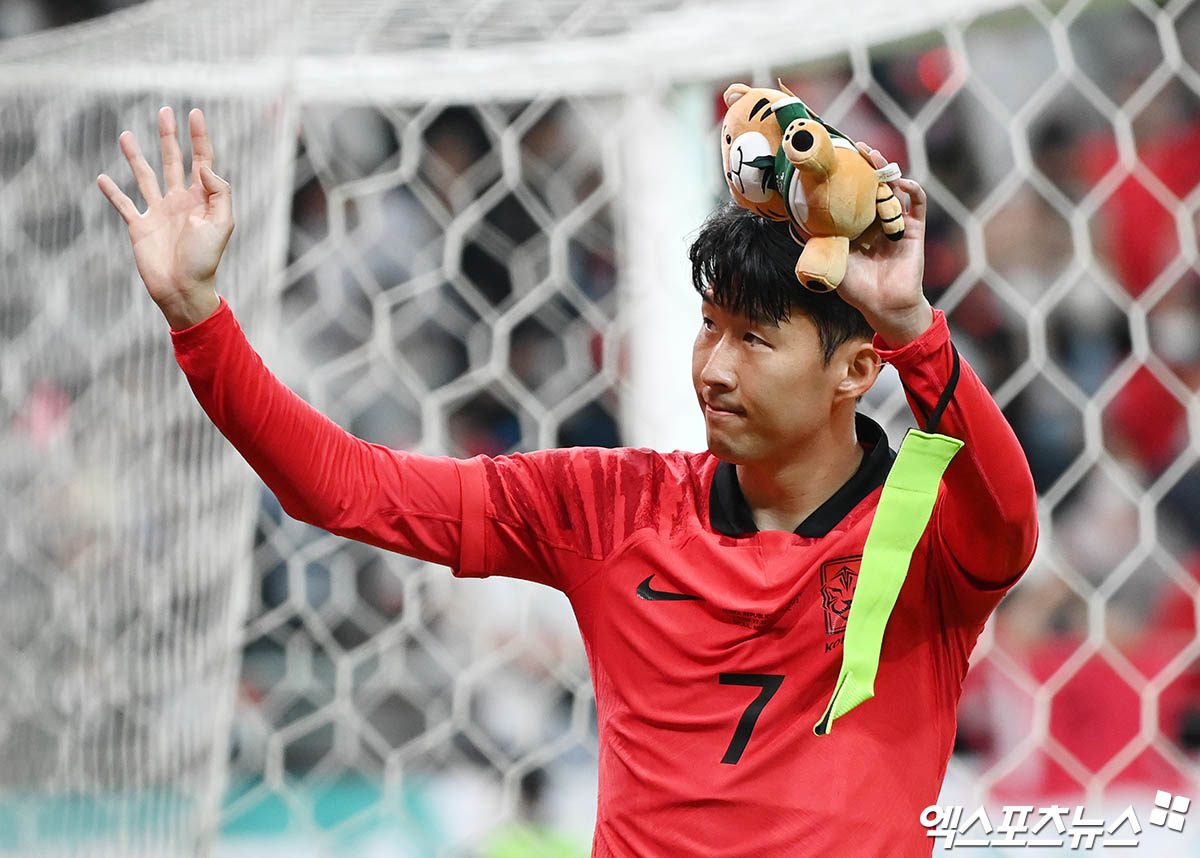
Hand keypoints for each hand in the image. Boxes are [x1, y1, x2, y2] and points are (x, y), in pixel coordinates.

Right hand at [97, 107, 230, 329]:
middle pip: (173, 160)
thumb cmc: (205, 261)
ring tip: (126, 135)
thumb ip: (219, 194)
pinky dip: (112, 192)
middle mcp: (179, 201)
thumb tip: (205, 168)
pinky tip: (102, 178)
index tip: (194, 113)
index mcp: (201, 199)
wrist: (183, 290)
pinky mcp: (139, 226)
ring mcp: (158, 212)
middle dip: (169, 136)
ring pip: (145, 176)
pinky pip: (123, 204)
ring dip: (136, 156)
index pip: (201, 160)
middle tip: (165, 111)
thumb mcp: (222, 225)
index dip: (199, 137)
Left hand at [837, 143, 933, 348]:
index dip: (848, 176)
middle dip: (867, 165)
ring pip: (894, 190)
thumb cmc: (857, 288)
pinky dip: (912, 192)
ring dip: (886, 171)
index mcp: (857, 227)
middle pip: (873, 186)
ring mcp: (896, 224)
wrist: (884, 306)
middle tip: (857, 148)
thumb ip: (818, 242)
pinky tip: (903, 183)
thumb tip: (793, 223)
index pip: (853, 195)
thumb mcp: (832, 261)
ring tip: (874, 157)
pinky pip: (917, 206)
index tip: (838, 158)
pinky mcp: (913, 231)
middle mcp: (876, 221)